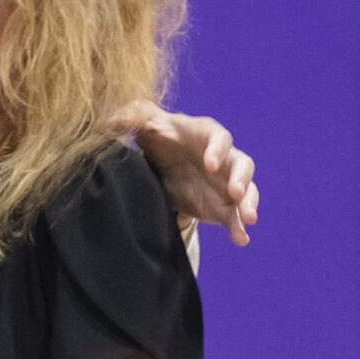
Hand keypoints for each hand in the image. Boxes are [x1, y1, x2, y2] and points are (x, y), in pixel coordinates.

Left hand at [114, 101, 258, 245]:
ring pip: (247, 191)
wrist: (162, 160)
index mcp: (206, 134)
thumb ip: (130, 119)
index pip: (220, 138)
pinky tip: (241, 239)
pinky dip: (238, 227)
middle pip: (242, 164)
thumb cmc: (158, 135)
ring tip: (247, 220)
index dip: (218, 150)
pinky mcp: (222, 204)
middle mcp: (223, 157)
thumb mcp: (143, 123)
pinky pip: (234, 216)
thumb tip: (110, 121)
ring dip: (248, 204)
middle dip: (241, 178)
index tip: (209, 165)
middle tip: (236, 193)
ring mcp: (227, 182)